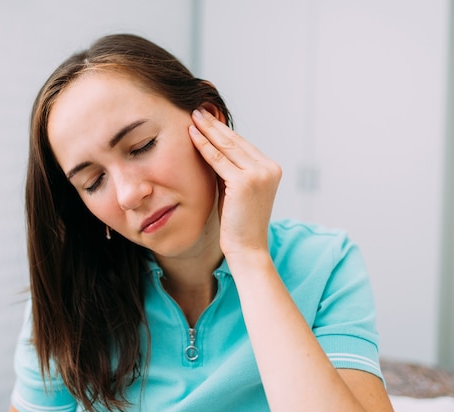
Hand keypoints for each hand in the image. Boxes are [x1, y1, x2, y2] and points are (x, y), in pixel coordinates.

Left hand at [189, 108, 281, 256]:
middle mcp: (269, 168)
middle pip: (235, 141)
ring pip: (227, 147)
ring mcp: (259, 174)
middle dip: (214, 125)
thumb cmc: (238, 224)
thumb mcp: (237, 191)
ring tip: (193, 116)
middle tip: (198, 110)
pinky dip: (204, 146)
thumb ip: (230, 170)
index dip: (223, 130)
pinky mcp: (246, 182)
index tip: (208, 118)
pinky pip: (218, 160)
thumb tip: (212, 149)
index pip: (242, 144)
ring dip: (207, 130)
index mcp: (271, 168)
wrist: (247, 249)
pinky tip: (192, 135)